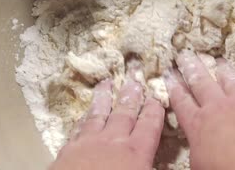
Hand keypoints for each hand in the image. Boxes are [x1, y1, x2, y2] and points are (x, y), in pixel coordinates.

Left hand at [50, 64, 164, 169]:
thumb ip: (154, 168)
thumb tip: (165, 166)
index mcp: (136, 152)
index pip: (149, 125)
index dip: (154, 109)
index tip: (156, 94)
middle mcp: (113, 141)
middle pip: (125, 112)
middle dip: (131, 92)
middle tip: (134, 74)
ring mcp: (88, 143)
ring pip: (99, 114)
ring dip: (104, 97)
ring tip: (106, 82)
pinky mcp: (69, 149)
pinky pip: (79, 128)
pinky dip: (84, 118)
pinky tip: (84, 113)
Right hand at [164, 50, 234, 169]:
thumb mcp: (202, 167)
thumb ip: (197, 150)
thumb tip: (196, 148)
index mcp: (199, 125)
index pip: (181, 102)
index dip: (173, 87)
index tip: (168, 74)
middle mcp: (218, 107)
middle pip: (200, 82)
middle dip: (191, 67)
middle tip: (185, 54)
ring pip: (229, 79)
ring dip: (222, 69)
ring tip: (217, 60)